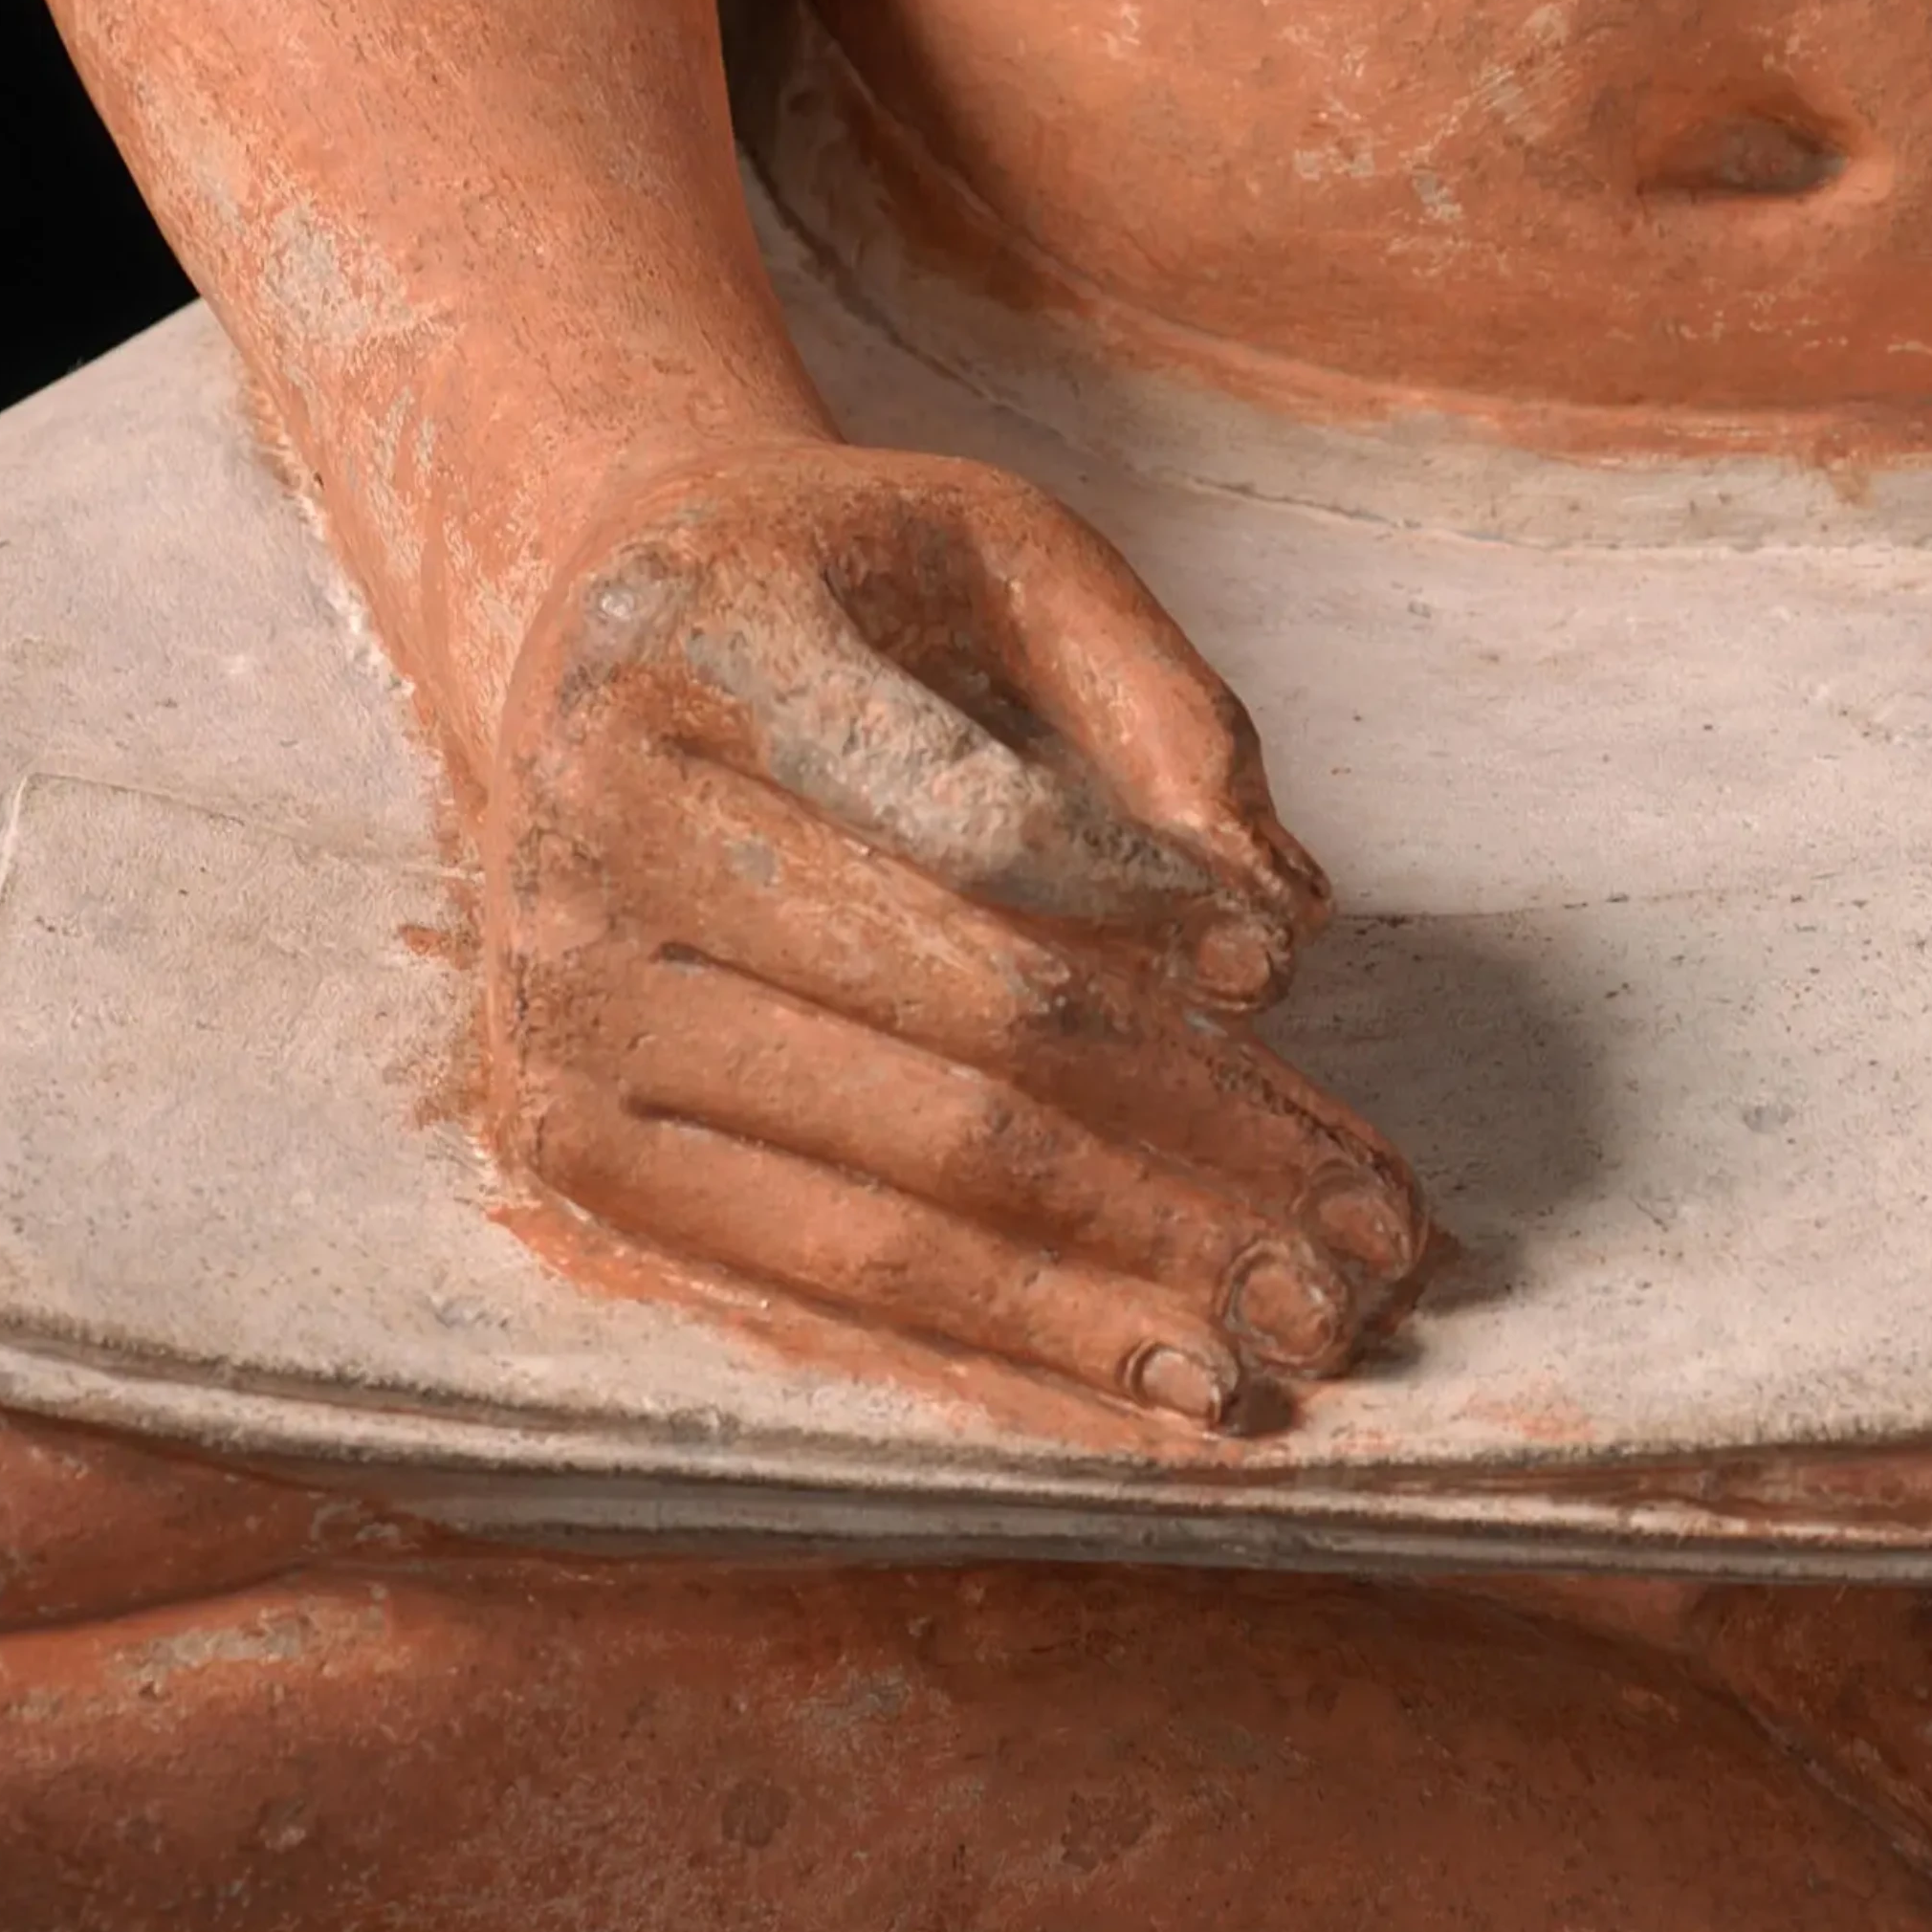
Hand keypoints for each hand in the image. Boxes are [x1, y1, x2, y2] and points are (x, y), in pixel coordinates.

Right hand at [484, 443, 1427, 1428]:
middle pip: (965, 1044)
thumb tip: (1280, 924)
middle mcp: (595, 835)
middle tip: (1371, 1239)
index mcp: (702, 645)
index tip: (1284, 965)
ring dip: (1127, 1287)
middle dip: (1197, 1152)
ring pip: (900, 1199)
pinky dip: (1001, 1353)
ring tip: (1303, 1330)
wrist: (586, 647)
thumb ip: (1157, 703)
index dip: (1150, 907)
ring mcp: (561, 1013)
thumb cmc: (839, 594)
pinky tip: (1148, 1383)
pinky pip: (816, 1288)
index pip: (978, 825)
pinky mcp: (567, 1148)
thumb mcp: (999, 548)